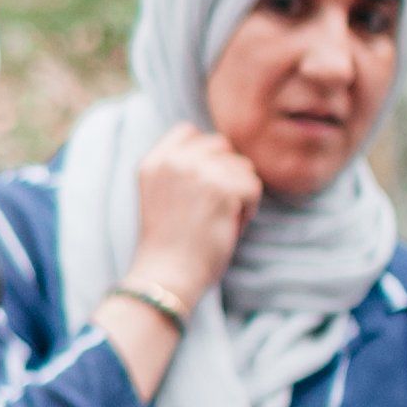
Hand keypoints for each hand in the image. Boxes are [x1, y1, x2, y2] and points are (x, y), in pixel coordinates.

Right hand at [127, 125, 260, 313]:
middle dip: (225, 172)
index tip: (203, 184)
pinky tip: (229, 225)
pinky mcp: (222, 189)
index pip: (189, 132)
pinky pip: (253, 187)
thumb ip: (180, 168)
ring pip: (241, 167)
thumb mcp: (160, 194)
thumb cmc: (168, 243)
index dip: (205, 155)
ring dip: (239, 192)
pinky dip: (249, 209)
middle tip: (214, 205)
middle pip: (220, 146)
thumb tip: (223, 149)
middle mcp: (173, 161)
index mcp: (153, 162)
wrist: (166, 273)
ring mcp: (197, 172)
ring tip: (221, 218)